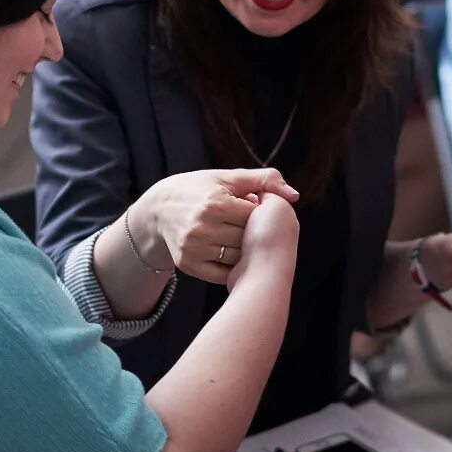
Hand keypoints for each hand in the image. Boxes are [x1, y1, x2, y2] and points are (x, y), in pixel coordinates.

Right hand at [139, 169, 299, 284]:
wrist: (158, 209)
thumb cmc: (199, 190)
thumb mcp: (228, 178)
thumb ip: (264, 179)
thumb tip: (294, 195)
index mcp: (215, 203)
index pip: (255, 216)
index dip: (257, 213)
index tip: (249, 208)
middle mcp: (202, 227)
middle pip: (247, 239)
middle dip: (250, 232)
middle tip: (240, 224)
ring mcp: (194, 248)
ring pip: (237, 258)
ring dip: (241, 250)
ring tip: (232, 236)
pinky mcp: (188, 264)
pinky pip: (222, 273)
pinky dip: (229, 266)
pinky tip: (225, 251)